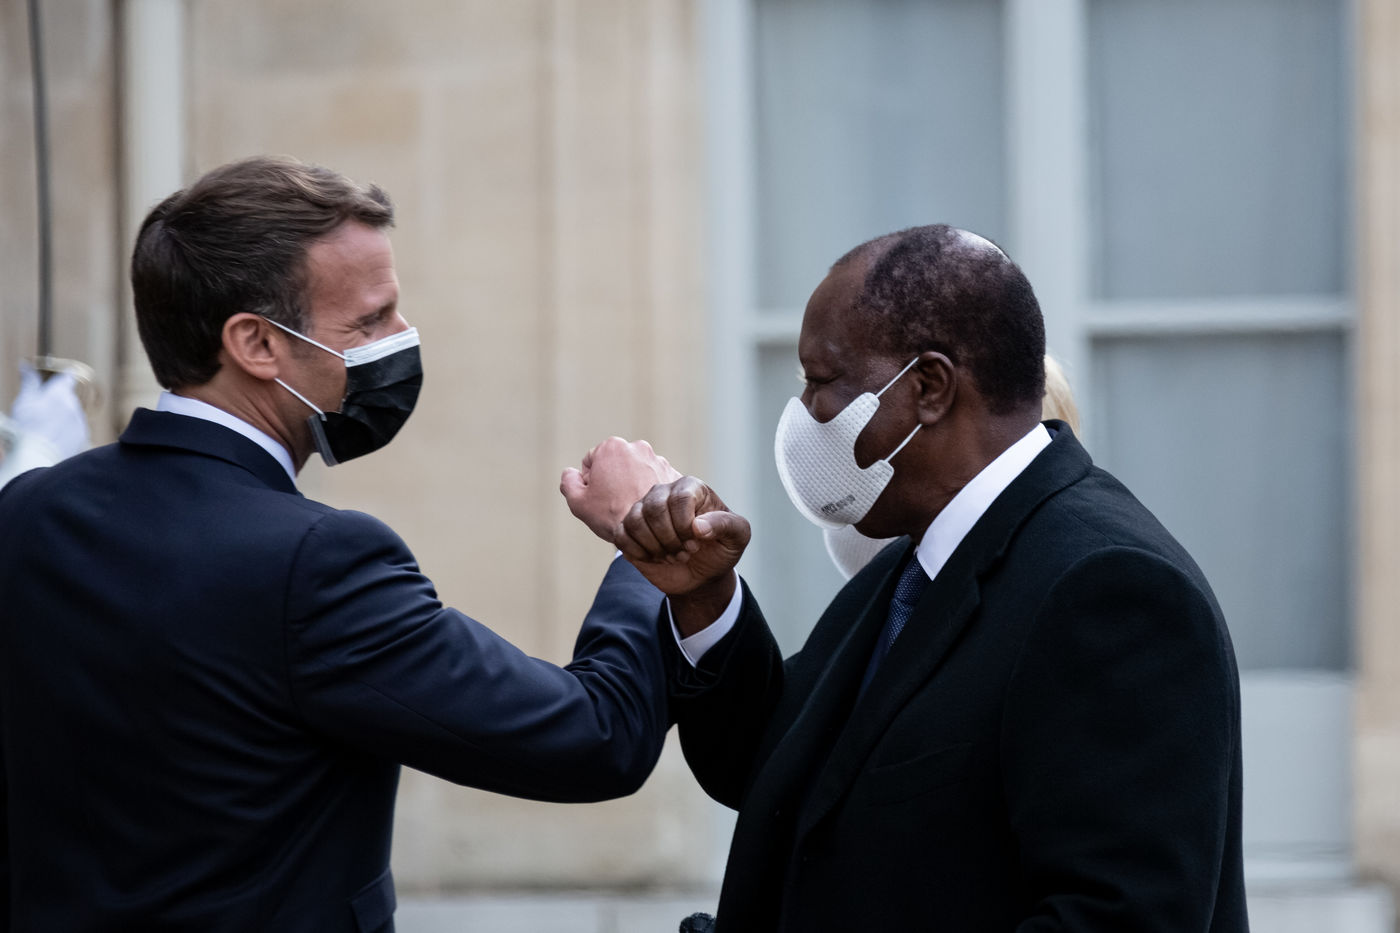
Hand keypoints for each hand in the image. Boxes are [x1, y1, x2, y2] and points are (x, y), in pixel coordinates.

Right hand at [10, 362, 88, 457]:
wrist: (37, 457)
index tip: (62, 374)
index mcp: (60, 392)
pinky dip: (65, 431)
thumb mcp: (24, 400)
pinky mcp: (82, 437)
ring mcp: (80, 421)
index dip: (64, 375)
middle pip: (67, 397)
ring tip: (43, 428)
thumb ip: (29, 381)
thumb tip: (26, 364)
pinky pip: (74, 429)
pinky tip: (52, 438)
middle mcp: (74, 405)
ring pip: (71, 414)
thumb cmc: (27, 427)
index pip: (68, 376)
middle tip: (40, 410)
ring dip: (61, 417)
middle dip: (56, 400)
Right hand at [560, 436, 681, 541]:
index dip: (591, 483)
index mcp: (612, 447)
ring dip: (632, 485)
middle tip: (614, 504)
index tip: (599, 498)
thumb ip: (568, 482)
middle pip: (616, 464)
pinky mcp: (674, 474)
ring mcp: (658, 460)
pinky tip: (645, 508)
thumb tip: (570, 473)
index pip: (592, 462)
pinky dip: (649, 491)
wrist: (650, 531)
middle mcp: (637, 447)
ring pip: (637, 472)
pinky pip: (655, 480)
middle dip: (613, 481)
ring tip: (631, 507)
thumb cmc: (612, 515)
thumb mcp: (579, 502)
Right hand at [615, 476, 749, 601]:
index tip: (696, 543)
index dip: (685, 525)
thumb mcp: (738, 537)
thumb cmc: (721, 548)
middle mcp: (664, 493)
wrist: (702, 573)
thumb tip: (698, 526)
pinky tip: (655, 558)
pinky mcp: (629, 529)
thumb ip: (726, 525)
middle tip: (685, 553)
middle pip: (654, 508)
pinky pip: (622, 535)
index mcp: (691, 488)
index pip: (680, 498)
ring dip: (655, 547)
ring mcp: (644, 510)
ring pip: (635, 521)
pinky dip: (638, 552)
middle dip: (670, 539)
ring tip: (672, 556)